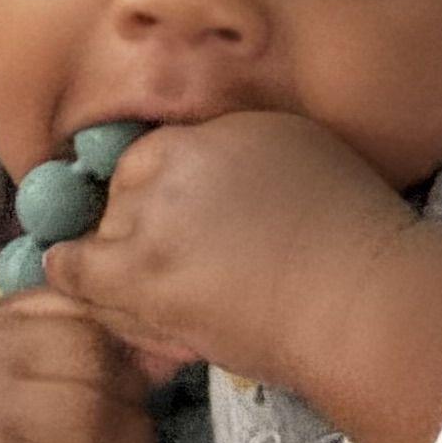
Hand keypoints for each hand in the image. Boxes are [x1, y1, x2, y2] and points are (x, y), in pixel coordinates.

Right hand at [0, 288, 161, 442]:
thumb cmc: (2, 429)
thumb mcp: (29, 367)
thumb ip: (91, 342)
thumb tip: (175, 342)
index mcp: (0, 322)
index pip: (90, 307)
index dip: (137, 341)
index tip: (153, 374)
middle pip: (97, 363)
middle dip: (136, 398)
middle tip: (138, 425)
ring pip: (98, 422)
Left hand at [46, 112, 441, 442]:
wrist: (361, 300)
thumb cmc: (350, 231)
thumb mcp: (295, 151)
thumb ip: (232, 149)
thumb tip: (202, 170)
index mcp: (203, 136)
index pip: (141, 161)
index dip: (151, 196)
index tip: (169, 225)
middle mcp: (165, 170)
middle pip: (116, 200)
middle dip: (132, 232)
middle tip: (171, 270)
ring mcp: (148, 225)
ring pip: (93, 245)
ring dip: (109, 272)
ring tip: (153, 298)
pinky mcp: (143, 283)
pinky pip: (79, 278)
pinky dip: (88, 293)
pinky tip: (107, 307)